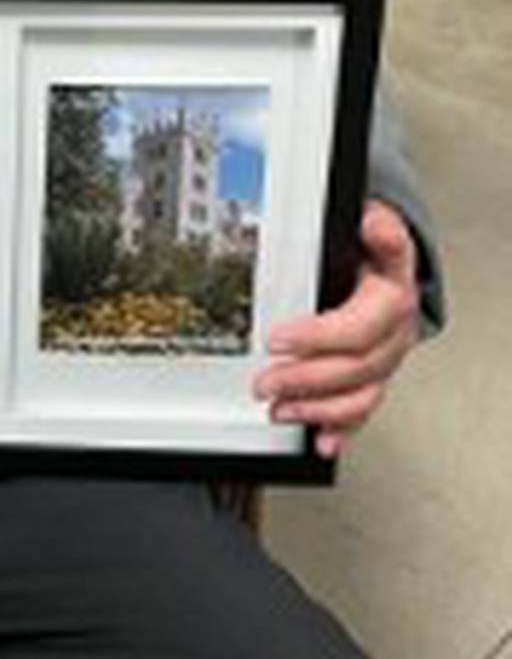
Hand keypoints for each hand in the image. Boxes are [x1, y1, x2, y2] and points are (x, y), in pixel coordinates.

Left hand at [254, 200, 420, 458]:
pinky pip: (362, 408)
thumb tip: (371, 220)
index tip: (277, 338)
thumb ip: (375, 226)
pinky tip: (321, 438)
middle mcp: (394, 332)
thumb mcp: (374, 224)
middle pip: (352, 366)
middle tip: (265, 380)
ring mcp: (387, 357)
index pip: (357, 325)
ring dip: (315, 406)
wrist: (394, 264)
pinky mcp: (376, 375)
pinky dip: (340, 426)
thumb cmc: (373, 247)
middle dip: (304, 377)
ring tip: (278, 407)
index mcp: (391, 295)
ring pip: (357, 393)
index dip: (317, 337)